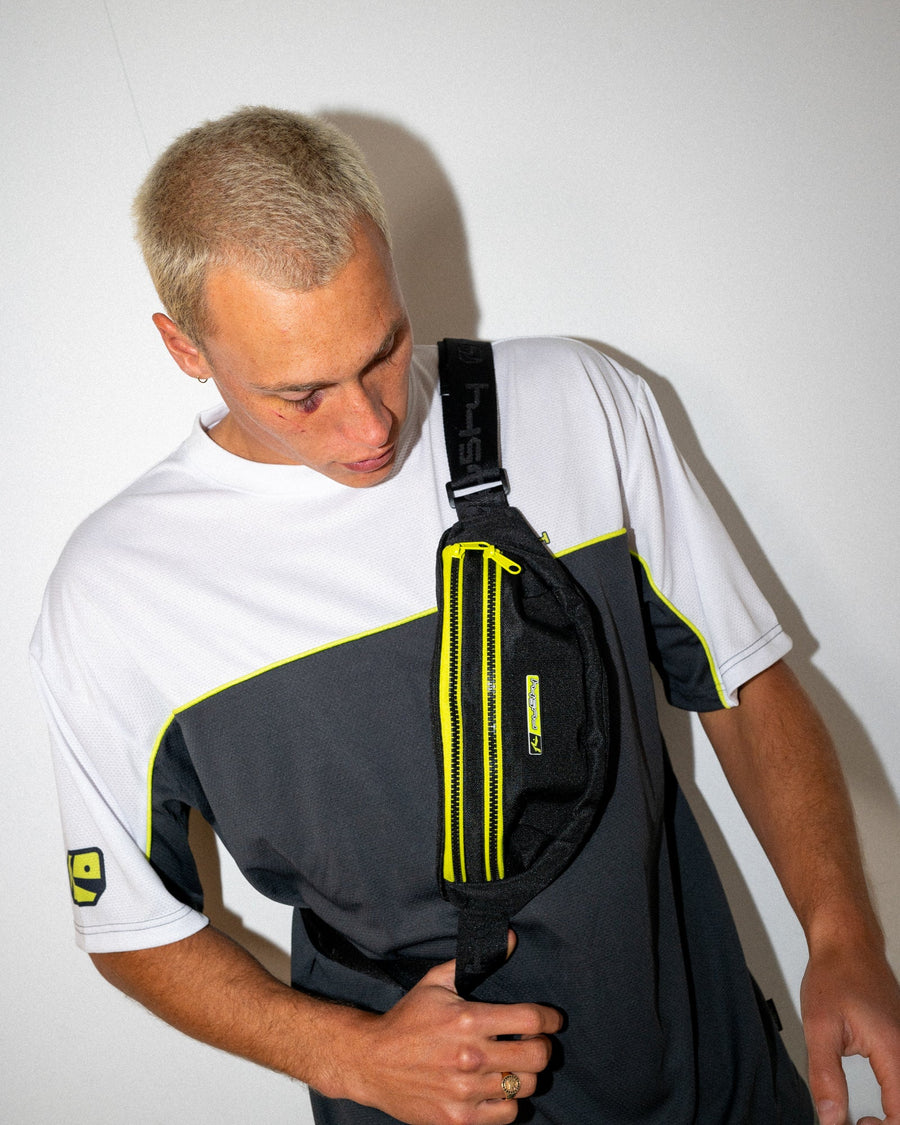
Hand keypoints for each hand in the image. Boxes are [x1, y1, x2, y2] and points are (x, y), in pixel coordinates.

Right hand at [324, 937, 561, 1124]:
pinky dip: (510, 1101)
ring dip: (527, 1074)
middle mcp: (470, 1057)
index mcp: (467, 1019)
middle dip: (543, 1047)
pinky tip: (499, 1088)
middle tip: (535, 1043)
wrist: (371, 1062)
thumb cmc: (406, 1019)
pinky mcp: (459, 1119)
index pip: (531, 1019)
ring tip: (515, 1065)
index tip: (553, 1020)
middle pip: (537, 1056)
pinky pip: (508, 1114)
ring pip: (526, 1086)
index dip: (550, 1019)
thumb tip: (510, 938)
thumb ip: (474, 962)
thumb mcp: (436, 982)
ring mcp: (466, 1091)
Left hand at [801, 940, 899, 1124]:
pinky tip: (875, 1104)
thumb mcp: (819, 1027)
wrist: (847, 942)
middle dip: (889, 1124)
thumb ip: (825, 1076)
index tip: (860, 1124)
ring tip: (864, 1118)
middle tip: (860, 1123)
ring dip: (892, 1114)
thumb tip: (831, 1118)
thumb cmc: (834, 974)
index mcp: (892, 1049)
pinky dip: (893, 1098)